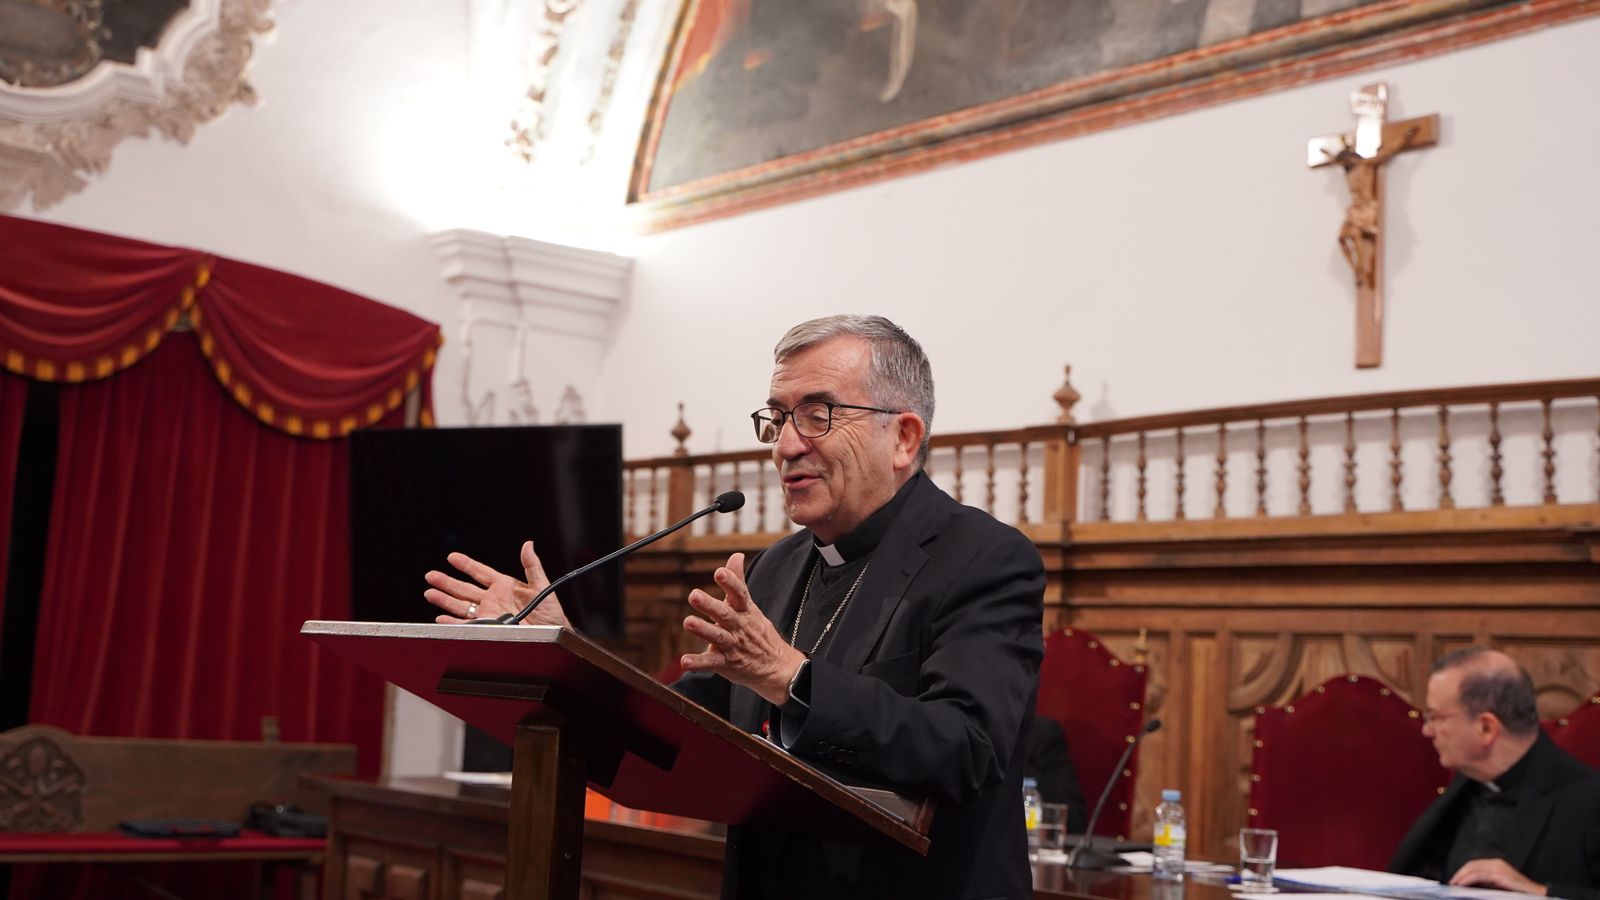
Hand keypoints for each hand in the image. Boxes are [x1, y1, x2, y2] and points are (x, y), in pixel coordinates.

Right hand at [424, 541, 570, 627]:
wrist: (554, 633)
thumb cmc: (551, 611)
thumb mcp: (542, 585)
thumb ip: (532, 565)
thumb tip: (528, 544)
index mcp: (504, 585)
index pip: (480, 572)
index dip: (466, 565)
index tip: (452, 557)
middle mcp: (493, 599)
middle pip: (464, 588)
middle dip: (447, 582)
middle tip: (431, 575)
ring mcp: (489, 613)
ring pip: (462, 605)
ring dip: (445, 600)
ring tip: (430, 593)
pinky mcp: (489, 628)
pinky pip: (467, 625)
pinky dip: (453, 622)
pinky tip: (441, 618)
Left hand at [680, 553, 805, 705]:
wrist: (776, 666)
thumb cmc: (757, 632)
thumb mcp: (750, 606)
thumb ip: (738, 581)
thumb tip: (736, 555)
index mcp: (745, 611)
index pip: (739, 594)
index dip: (730, 583)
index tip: (720, 572)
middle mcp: (739, 627)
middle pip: (725, 614)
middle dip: (710, 605)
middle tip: (694, 595)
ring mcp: (733, 646)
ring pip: (718, 637)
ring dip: (703, 630)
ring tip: (688, 622)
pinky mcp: (727, 663)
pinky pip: (711, 663)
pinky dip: (698, 663)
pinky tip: (685, 661)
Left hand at [1449, 858, 1545, 894]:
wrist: (1536, 894)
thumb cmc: (1519, 892)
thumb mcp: (1500, 885)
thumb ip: (1487, 883)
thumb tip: (1471, 885)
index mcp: (1496, 865)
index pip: (1475, 865)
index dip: (1463, 871)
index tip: (1455, 879)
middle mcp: (1496, 863)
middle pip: (1472, 865)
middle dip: (1460, 873)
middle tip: (1451, 882)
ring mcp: (1498, 868)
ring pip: (1473, 868)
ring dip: (1461, 876)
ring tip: (1454, 884)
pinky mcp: (1500, 875)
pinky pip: (1479, 875)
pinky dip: (1467, 879)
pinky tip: (1462, 884)